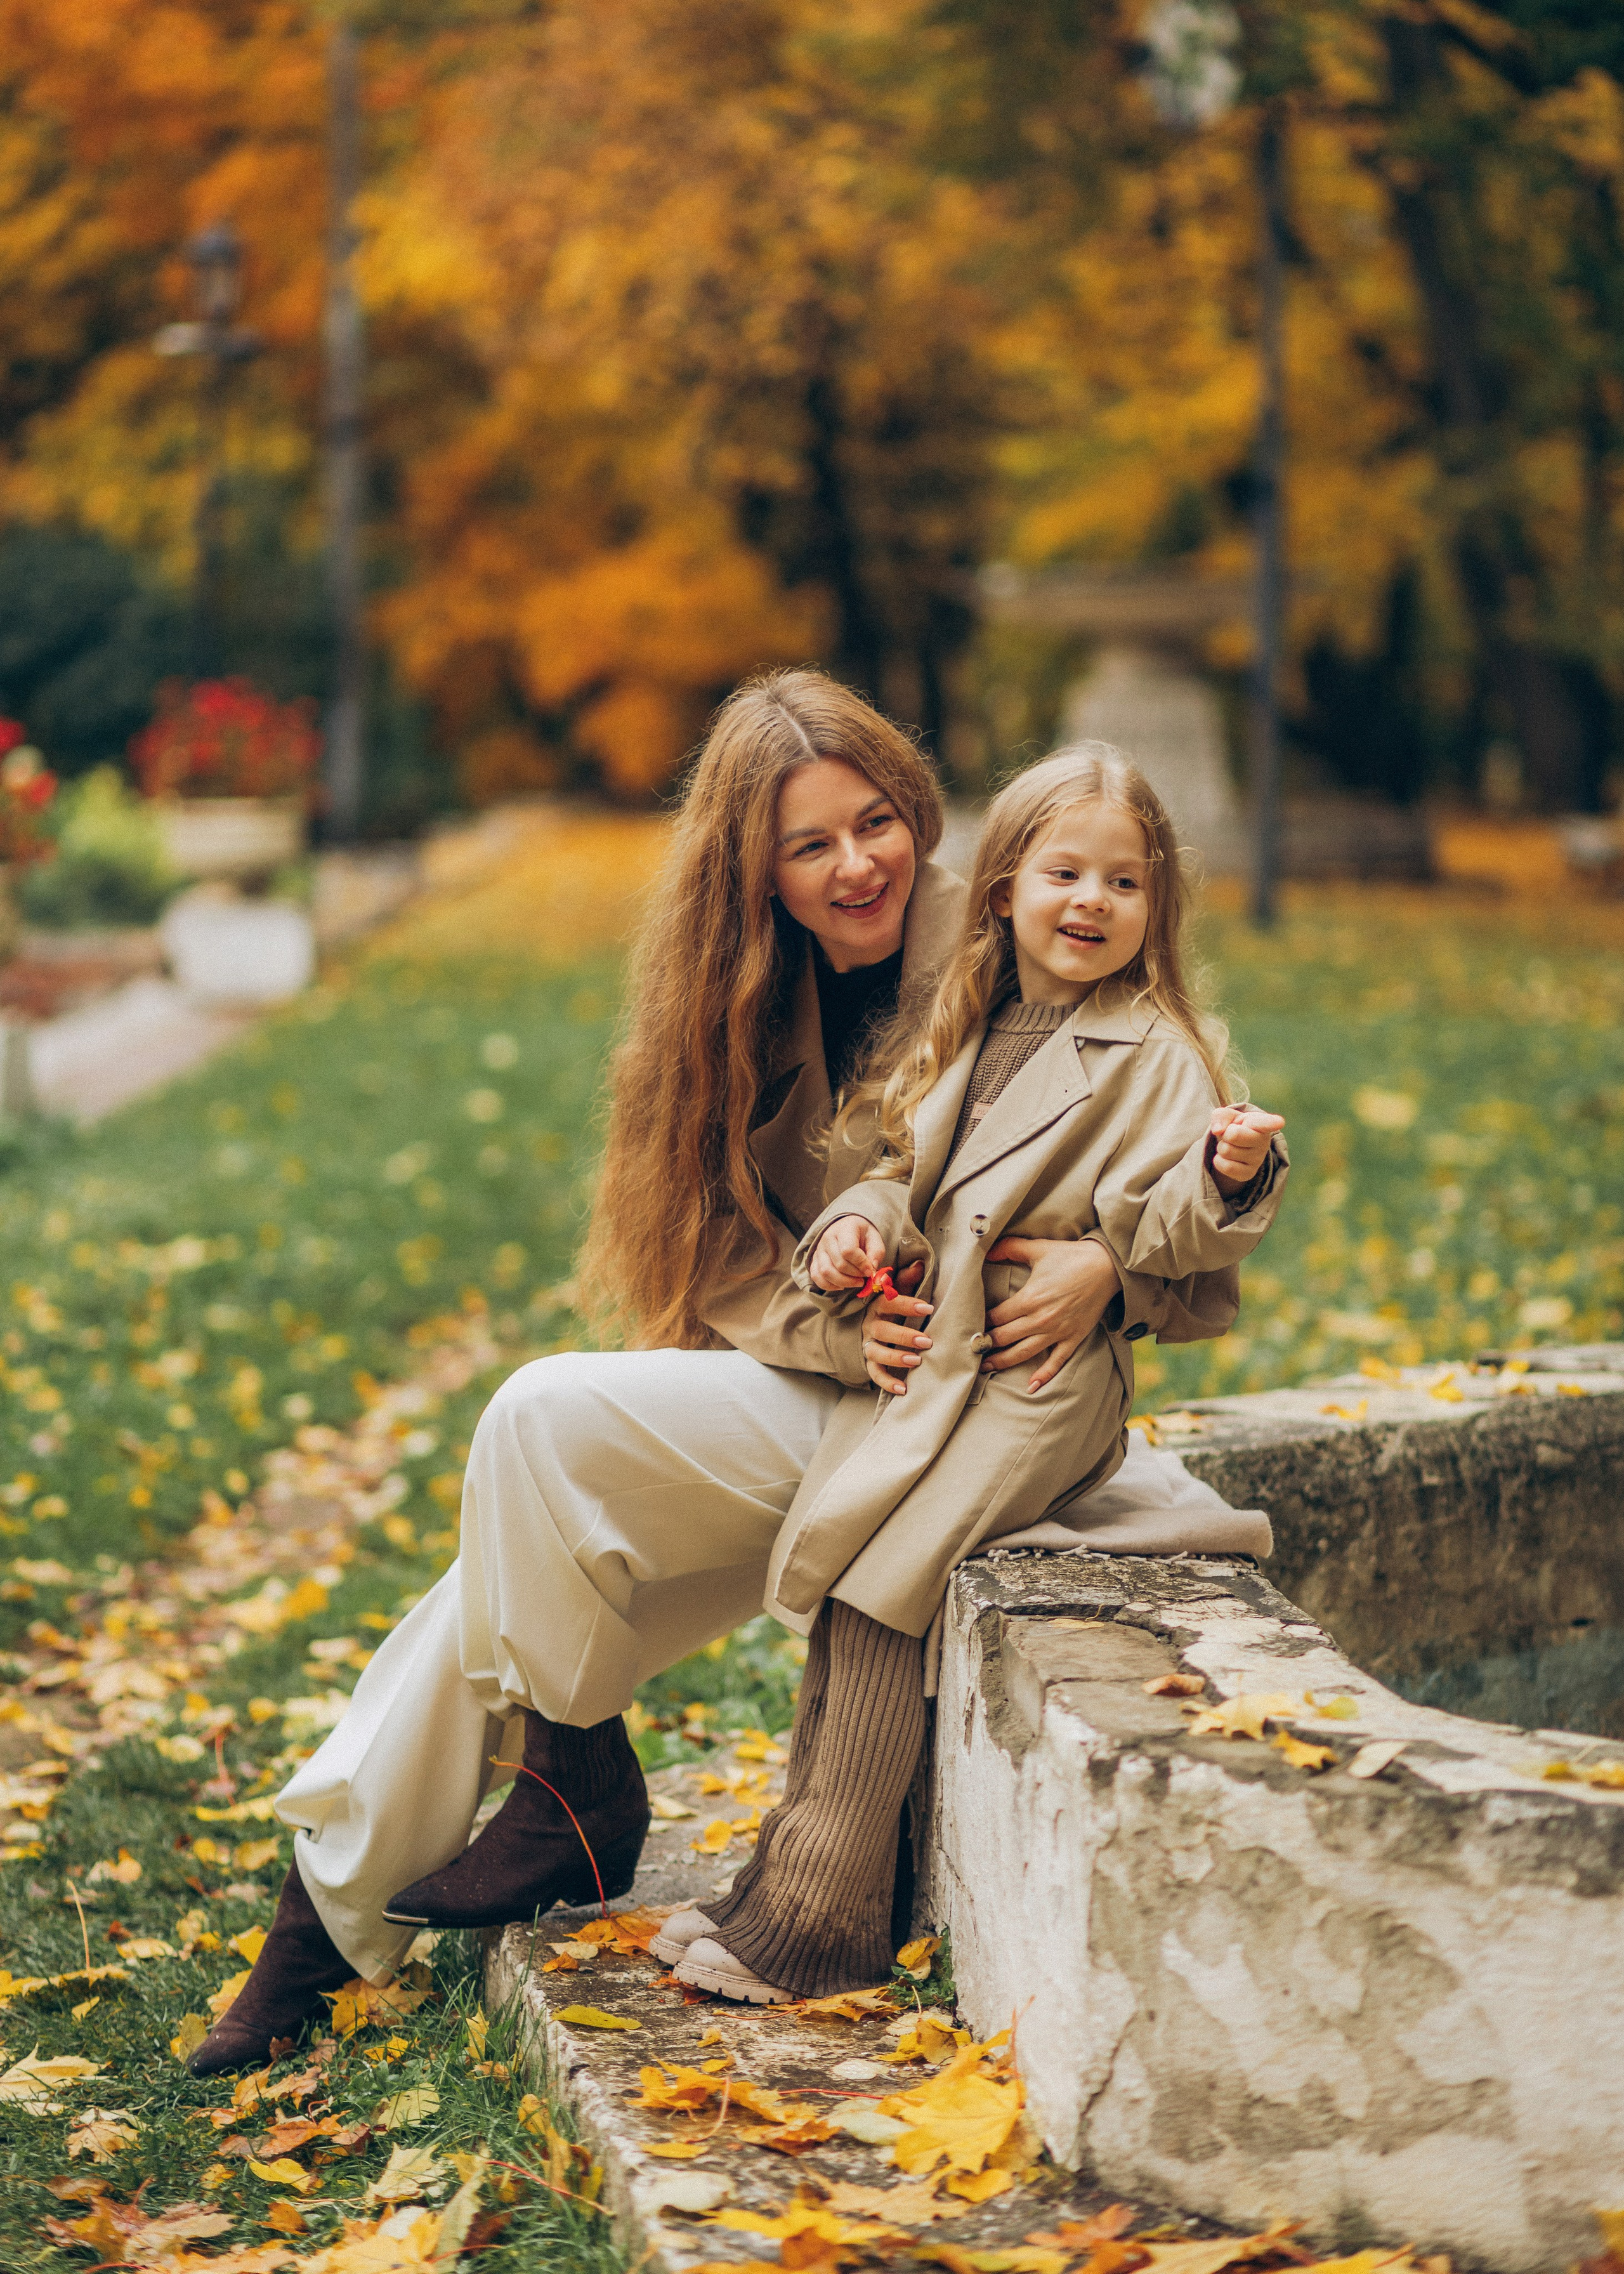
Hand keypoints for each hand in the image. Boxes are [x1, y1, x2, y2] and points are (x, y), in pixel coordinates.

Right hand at [809, 1214, 887, 1293]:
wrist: (847, 1228)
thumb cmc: (862, 1234)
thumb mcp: (874, 1238)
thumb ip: (876, 1253)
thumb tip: (872, 1271)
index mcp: (845, 1228)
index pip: (848, 1250)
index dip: (861, 1264)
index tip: (870, 1270)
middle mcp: (828, 1237)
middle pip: (839, 1264)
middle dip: (855, 1275)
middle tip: (865, 1276)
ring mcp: (819, 1249)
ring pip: (826, 1272)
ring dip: (844, 1282)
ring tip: (856, 1282)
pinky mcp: (814, 1259)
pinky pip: (816, 1276)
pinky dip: (829, 1285)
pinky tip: (842, 1285)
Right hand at [862, 1259, 933, 1396]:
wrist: (871, 1325)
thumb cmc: (891, 1308)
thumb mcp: (897, 1292)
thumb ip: (907, 1280)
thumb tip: (919, 1262)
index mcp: (878, 1306)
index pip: (889, 1303)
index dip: (907, 1305)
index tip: (928, 1307)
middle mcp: (871, 1326)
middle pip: (883, 1331)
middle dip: (904, 1336)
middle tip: (927, 1341)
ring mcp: (869, 1345)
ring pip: (877, 1352)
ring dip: (896, 1358)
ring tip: (915, 1361)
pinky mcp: (870, 1362)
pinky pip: (875, 1374)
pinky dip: (887, 1382)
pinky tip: (904, 1389)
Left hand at [982, 1235, 1119, 1393]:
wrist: (1107, 1267)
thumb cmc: (1071, 1257)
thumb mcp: (1038, 1248)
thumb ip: (1010, 1248)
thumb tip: (985, 1249)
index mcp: (1030, 1299)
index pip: (996, 1317)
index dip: (981, 1322)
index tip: (970, 1325)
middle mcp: (1041, 1319)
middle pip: (1004, 1338)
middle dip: (985, 1345)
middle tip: (970, 1349)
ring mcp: (1057, 1332)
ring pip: (1023, 1353)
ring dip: (1002, 1362)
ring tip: (985, 1368)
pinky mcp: (1073, 1338)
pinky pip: (1056, 1362)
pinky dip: (1043, 1376)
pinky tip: (1030, 1387)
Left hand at [1208, 1105, 1283, 1198]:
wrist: (1236, 1146)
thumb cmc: (1234, 1126)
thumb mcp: (1227, 1116)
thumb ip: (1220, 1116)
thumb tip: (1217, 1130)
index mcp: (1260, 1122)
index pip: (1266, 1123)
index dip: (1272, 1122)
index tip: (1279, 1122)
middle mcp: (1264, 1141)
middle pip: (1233, 1135)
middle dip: (1225, 1134)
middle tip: (1231, 1135)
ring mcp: (1258, 1159)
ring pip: (1226, 1151)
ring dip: (1222, 1147)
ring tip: (1231, 1146)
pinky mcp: (1249, 1174)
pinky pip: (1226, 1167)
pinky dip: (1219, 1161)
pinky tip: (1228, 1158)